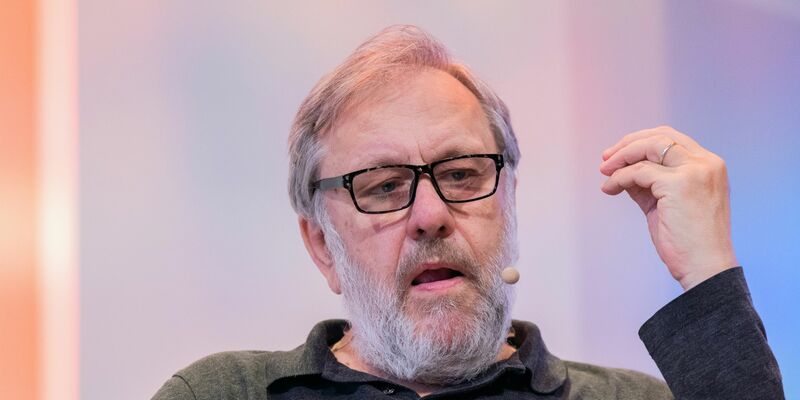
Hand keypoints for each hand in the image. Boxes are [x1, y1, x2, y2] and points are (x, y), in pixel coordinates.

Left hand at [599, 126, 737, 290]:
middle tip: (606, 159)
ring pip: (649, 147)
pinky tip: (610, 189)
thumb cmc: (688, 242)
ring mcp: (695, 171)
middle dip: (628, 144)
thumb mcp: (667, 203)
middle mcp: (706, 163)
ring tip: (605, 173)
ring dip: (621, 158)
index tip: (618, 154)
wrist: (705, 269)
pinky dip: (619, 178)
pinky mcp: (679, 184)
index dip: (641, 141)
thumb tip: (621, 171)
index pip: (672, 138)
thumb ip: (650, 183)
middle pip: (660, 136)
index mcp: (709, 165)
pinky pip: (638, 172)